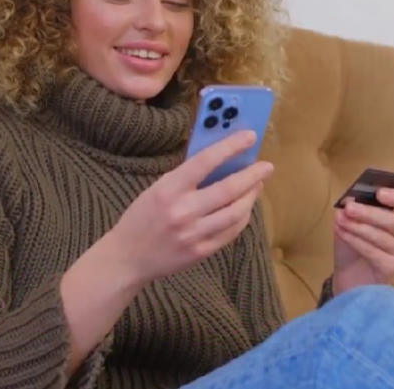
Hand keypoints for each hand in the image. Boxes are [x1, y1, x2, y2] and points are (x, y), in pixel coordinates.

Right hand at [107, 130, 274, 284]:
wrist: (127, 257)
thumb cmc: (141, 217)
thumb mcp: (157, 189)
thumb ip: (185, 177)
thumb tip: (220, 160)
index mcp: (169, 189)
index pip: (205, 162)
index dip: (230, 147)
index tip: (249, 137)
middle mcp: (183, 211)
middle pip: (228, 189)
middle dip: (252, 175)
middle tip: (266, 166)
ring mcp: (194, 234)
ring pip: (235, 212)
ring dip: (251, 196)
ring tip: (257, 185)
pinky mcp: (201, 252)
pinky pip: (230, 232)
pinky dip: (242, 217)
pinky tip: (245, 207)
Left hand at [332, 188, 393, 293]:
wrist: (349, 276)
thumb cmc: (354, 243)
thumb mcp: (352, 221)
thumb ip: (355, 207)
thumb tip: (350, 197)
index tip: (379, 192)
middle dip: (369, 213)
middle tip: (349, 208)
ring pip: (382, 237)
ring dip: (358, 227)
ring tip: (339, 220)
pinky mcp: (392, 267)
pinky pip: (374, 252)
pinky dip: (355, 241)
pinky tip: (341, 233)